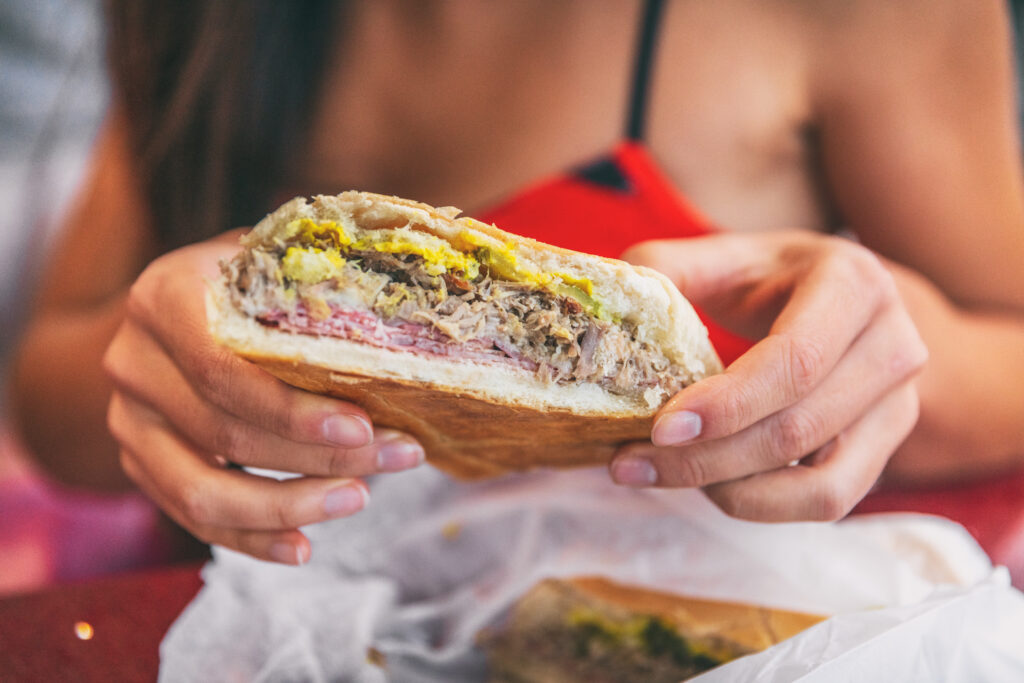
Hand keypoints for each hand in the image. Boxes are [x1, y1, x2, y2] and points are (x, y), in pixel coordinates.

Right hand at [103, 232, 424, 563]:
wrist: (177, 309)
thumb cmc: (249, 281)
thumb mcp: (277, 260)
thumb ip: (322, 279)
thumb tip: (415, 304)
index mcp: (163, 298)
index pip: (223, 369)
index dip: (292, 408)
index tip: (364, 427)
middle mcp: (133, 361)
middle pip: (227, 433)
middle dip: (320, 455)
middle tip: (398, 457)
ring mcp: (129, 421)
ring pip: (202, 491)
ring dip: (289, 506)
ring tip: (359, 499)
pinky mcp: (140, 464)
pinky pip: (193, 518)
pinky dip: (252, 538)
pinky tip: (303, 546)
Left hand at [610, 232, 927, 520]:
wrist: (840, 299)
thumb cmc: (769, 278)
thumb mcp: (721, 257)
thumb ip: (664, 272)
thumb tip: (613, 311)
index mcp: (853, 283)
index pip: (796, 360)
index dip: (729, 403)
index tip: (660, 428)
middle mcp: (893, 344)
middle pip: (800, 428)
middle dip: (708, 458)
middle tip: (630, 462)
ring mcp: (900, 403)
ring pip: (820, 481)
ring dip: (731, 490)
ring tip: (662, 474)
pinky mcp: (886, 449)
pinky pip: (830, 501)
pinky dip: (764, 504)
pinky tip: (711, 485)